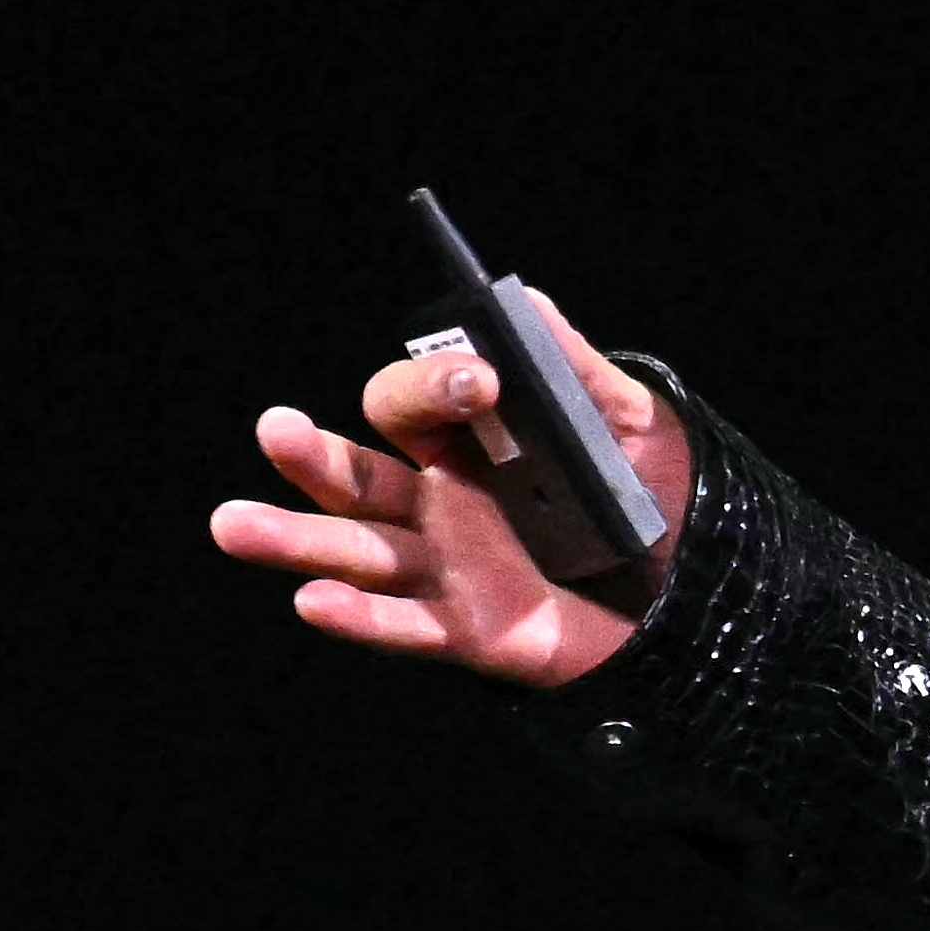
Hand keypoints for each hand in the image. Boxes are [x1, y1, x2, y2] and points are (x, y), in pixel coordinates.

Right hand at [209, 307, 694, 690]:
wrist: (699, 592)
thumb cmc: (656, 500)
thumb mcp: (629, 425)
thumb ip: (574, 368)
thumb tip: (522, 300)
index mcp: (465, 442)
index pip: (412, 404)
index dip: (434, 385)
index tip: (479, 381)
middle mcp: (436, 501)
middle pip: (355, 474)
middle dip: (313, 454)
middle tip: (275, 426)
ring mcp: (444, 566)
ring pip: (355, 549)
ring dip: (294, 537)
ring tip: (230, 524)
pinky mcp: (466, 630)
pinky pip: (402, 625)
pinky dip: (358, 617)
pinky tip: (312, 602)